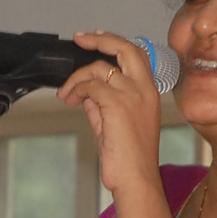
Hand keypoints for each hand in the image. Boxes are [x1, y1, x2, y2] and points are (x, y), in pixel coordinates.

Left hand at [57, 31, 162, 194]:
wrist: (136, 178)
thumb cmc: (130, 159)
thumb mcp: (115, 125)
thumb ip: (102, 105)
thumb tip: (86, 92)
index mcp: (149, 93)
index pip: (135, 55)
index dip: (114, 43)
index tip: (95, 39)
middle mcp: (144, 90)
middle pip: (125, 48)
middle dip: (100, 39)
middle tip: (80, 39)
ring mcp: (132, 95)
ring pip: (100, 69)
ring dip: (77, 78)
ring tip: (67, 94)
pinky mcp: (117, 104)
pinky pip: (91, 87)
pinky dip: (76, 90)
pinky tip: (70, 100)